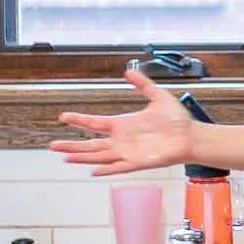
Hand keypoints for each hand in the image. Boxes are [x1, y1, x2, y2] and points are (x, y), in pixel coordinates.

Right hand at [52, 66, 195, 175]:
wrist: (191, 136)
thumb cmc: (176, 119)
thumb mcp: (158, 96)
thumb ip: (143, 84)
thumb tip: (129, 71)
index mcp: (123, 124)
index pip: (94, 123)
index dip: (79, 120)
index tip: (63, 117)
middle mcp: (121, 140)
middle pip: (90, 144)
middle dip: (71, 144)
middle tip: (53, 144)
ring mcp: (128, 152)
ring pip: (99, 156)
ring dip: (82, 157)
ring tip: (64, 157)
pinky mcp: (138, 162)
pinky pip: (118, 167)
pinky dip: (105, 169)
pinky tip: (92, 171)